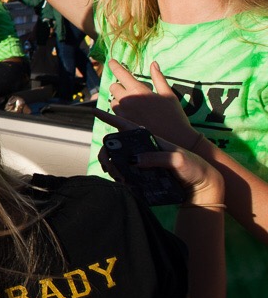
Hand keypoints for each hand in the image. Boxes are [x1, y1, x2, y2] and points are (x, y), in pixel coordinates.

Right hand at [94, 109, 223, 205]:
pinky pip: (127, 173)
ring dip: (113, 167)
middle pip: (117, 145)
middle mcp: (145, 148)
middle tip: (107, 167)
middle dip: (107, 154)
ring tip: (117, 178)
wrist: (203, 186)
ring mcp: (145, 161)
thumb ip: (157, 157)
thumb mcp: (178, 159)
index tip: (95, 111)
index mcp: (151, 139)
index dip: (110, 118)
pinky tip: (122, 183)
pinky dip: (120, 177)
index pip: (127, 125)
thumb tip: (134, 161)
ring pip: (119, 160)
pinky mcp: (146, 174)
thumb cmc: (194, 167)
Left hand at [106, 59, 198, 147]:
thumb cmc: (174, 116)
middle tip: (130, 91)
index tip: (111, 61)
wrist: (175, 140)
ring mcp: (123, 113)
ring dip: (119, 100)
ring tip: (132, 105)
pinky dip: (119, 112)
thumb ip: (158, 78)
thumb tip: (154, 63)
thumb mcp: (168, 94)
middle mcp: (127, 100)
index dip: (114, 66)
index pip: (121, 73)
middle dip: (120, 86)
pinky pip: (113, 115)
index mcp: (138, 90)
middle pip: (113, 87)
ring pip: (113, 101)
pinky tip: (128, 115)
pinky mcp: (121, 125)